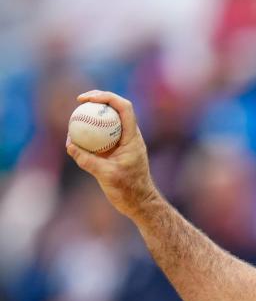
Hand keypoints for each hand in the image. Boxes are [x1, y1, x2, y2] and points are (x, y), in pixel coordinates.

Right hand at [65, 90, 158, 219]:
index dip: (106, 97)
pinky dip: (91, 132)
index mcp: (132, 138)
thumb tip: (70, 144)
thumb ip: (87, 160)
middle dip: (99, 100)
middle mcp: (130, 137)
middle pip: (116, 109)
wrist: (140, 203)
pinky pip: (103, 136)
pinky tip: (75, 136)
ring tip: (75, 114)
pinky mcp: (117, 151)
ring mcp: (124, 143)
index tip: (87, 99)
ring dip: (95, 115)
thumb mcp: (106, 175)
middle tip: (79, 101)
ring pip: (110, 121)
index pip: (124, 108)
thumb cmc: (129, 191)